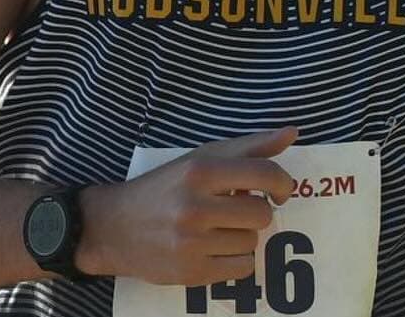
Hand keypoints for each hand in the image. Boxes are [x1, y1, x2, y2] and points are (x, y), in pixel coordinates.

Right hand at [77, 126, 297, 284]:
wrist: (112, 228)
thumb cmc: (162, 190)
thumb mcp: (198, 159)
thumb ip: (247, 147)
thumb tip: (292, 132)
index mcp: (199, 170)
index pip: (265, 173)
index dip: (282, 183)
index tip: (277, 192)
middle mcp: (194, 206)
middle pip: (262, 213)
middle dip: (254, 213)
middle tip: (234, 212)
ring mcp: (191, 242)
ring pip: (252, 242)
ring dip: (241, 237)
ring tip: (215, 231)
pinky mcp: (191, 272)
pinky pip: (242, 268)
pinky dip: (234, 260)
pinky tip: (212, 250)